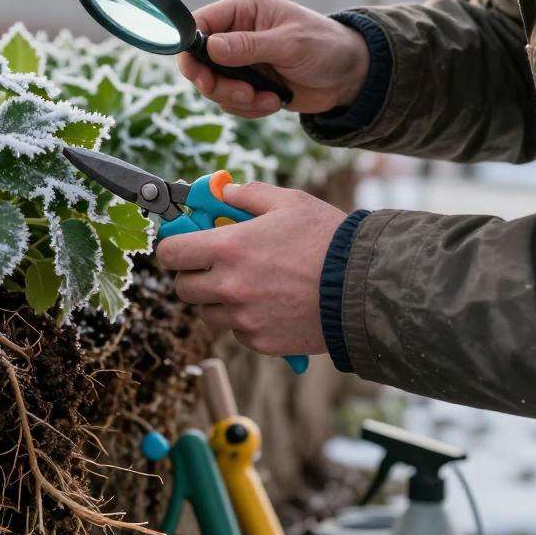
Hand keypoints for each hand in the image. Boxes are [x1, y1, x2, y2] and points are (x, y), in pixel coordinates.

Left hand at [155, 181, 346, 355]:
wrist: (365, 289)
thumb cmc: (329, 241)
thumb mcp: (290, 202)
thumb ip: (250, 194)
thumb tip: (225, 193)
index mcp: (229, 248)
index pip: (170, 253)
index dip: (173, 247)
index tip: (183, 245)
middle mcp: (229, 286)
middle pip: (182, 287)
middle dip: (194, 274)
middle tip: (216, 265)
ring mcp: (243, 318)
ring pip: (208, 312)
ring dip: (218, 300)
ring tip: (250, 284)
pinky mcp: (260, 341)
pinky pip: (236, 331)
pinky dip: (245, 320)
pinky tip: (271, 304)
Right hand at [177, 0, 369, 117]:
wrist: (349, 76)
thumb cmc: (325, 46)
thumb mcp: (289, 43)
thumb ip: (248, 45)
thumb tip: (210, 47)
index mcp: (243, 10)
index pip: (199, 25)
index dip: (191, 50)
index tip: (200, 75)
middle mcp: (236, 33)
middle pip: (200, 62)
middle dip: (217, 84)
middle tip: (242, 94)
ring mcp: (240, 61)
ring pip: (213, 86)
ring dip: (237, 100)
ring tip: (265, 99)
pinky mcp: (247, 83)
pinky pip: (230, 102)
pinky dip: (248, 108)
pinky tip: (272, 102)